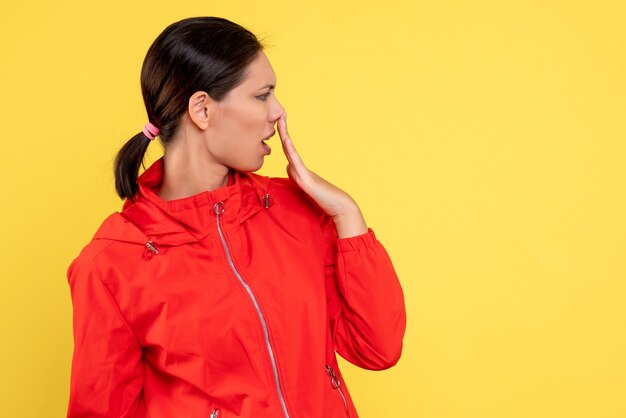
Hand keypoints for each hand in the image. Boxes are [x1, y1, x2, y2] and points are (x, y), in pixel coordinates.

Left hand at [277, 112, 367, 237]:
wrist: (340, 207)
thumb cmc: (324, 199)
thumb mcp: (305, 187)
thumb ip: (296, 176)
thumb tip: (288, 165)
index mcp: (301, 170)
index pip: (288, 151)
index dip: (283, 137)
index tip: (280, 123)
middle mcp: (302, 168)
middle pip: (288, 147)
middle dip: (283, 130)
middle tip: (279, 114)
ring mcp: (305, 173)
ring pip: (290, 152)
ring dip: (285, 136)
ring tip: (281, 120)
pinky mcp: (307, 181)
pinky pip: (296, 163)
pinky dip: (291, 151)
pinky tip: (286, 141)